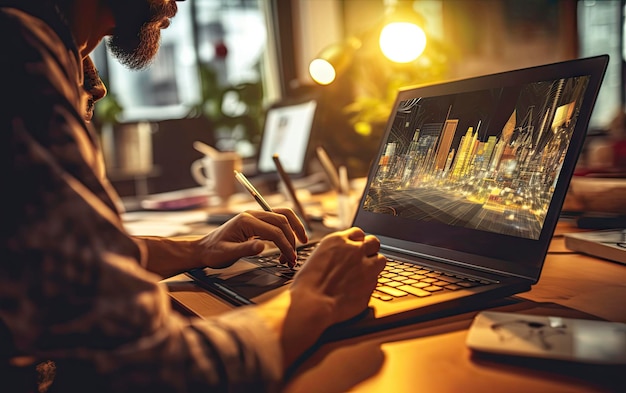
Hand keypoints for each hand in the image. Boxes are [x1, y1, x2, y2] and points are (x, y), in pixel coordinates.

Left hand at [196, 208, 307, 268]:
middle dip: (292, 238)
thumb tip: (262, 247)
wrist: (203, 249)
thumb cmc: (213, 252)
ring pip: (282, 216)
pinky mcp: (256, 222)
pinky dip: (287, 229)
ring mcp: (255, 217)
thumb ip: (245, 250)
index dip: (286, 245)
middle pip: (282, 220)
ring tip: (301, 242)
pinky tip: (288, 243)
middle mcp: (252, 215)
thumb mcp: (227, 254)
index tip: (290, 259)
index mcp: (246, 221)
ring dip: (294, 228)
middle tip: (293, 257)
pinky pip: (277, 221)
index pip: (274, 231)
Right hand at [256, 227, 385, 367]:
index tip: (355, 249)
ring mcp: (366, 267)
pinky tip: (356, 290)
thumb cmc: (308, 282)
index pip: (358, 233)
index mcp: (339, 240)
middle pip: (374, 242)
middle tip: (363, 259)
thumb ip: (336, 251)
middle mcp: (355, 250)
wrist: (312, 303)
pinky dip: (369, 284)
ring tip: (363, 274)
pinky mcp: (371, 285)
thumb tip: (345, 253)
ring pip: (381, 260)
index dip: (357, 242)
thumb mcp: (319, 255)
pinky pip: (375, 280)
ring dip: (374, 265)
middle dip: (370, 249)